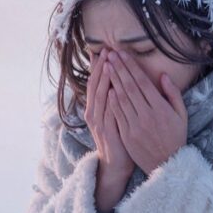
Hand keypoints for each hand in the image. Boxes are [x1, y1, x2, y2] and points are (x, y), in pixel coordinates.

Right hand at [84, 49, 134, 179]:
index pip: (96, 81)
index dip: (98, 66)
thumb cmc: (119, 137)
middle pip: (95, 85)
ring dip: (103, 80)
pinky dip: (109, 102)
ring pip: (99, 97)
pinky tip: (112, 90)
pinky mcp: (106, 131)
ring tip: (107, 63)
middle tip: (105, 50)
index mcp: (96, 106)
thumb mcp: (114, 116)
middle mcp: (93, 112)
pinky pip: (107, 113)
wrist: (115, 163)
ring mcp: (98, 122)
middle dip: (100, 67)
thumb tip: (116, 80)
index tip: (102, 49)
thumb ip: (113, 99)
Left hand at [105, 50, 187, 174]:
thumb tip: (163, 75)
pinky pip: (117, 114)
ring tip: (106, 66)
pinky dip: (111, 100)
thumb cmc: (176, 136)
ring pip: (121, 99)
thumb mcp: (181, 114)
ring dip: (112, 81)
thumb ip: (173, 93)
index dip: (131, 67)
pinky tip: (106, 88)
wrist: (167, 163)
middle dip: (119, 69)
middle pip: (130, 87)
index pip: (143, 82)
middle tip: (110, 55)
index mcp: (161, 108)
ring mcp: (135, 125)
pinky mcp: (127, 134)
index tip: (122, 54)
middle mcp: (147, 115)